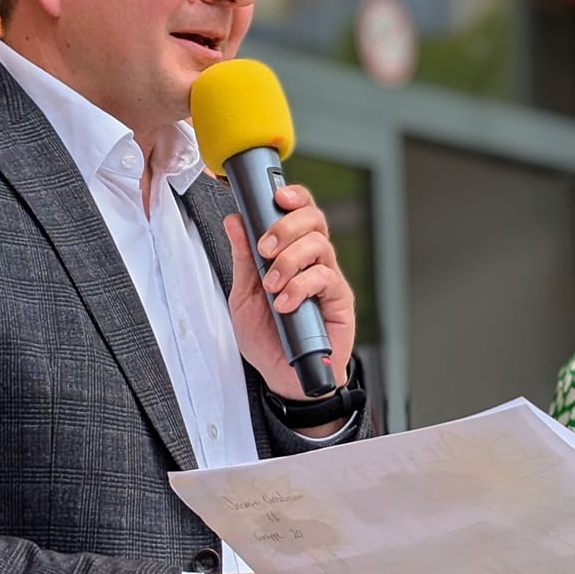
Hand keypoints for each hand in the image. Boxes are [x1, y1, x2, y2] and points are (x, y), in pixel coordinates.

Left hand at [221, 184, 355, 401]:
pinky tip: (285, 303)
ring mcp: (328, 280)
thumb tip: (235, 221)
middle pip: (314, 219)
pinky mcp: (339, 301)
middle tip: (266, 248)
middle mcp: (314, 262)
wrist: (283, 378)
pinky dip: (300, 287)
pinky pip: (325, 278)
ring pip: (320, 245)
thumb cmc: (268, 338)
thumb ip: (243, 259)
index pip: (300, 213)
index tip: (277, 196)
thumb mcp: (243, 296)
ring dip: (290, 260)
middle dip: (286, 226)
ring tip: (272, 285)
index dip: (294, 197)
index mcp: (292, 253)